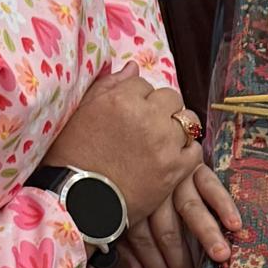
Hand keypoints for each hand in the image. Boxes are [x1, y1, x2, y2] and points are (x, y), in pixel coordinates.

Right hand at [46, 64, 199, 227]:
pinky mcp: (175, 169)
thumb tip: (134, 67)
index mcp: (120, 100)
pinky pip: (194, 150)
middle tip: (147, 126)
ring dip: (177, 127)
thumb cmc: (72, 156)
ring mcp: (164, 144)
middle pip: (170, 98)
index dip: (136, 98)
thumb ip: (108, 86)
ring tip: (161, 141)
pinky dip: (185, 152)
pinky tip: (170, 158)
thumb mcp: (81, 113)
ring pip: (187, 121)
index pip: (142, 83)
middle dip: (161, 108)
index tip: (128, 113)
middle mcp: (146, 117)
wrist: (79, 200)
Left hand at [119, 164, 241, 267]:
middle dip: (182, 263)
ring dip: (207, 234)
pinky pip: (209, 183)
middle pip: (168, 232)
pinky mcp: (191, 162)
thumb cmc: (116, 168)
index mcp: (130, 201)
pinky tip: (235, 223)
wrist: (127, 118)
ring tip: (222, 257)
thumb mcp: (112, 205)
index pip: (142, 243)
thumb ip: (123, 243)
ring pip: (190, 209)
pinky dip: (223, 202)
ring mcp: (173, 176)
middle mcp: (152, 191)